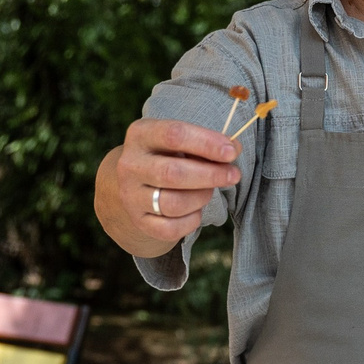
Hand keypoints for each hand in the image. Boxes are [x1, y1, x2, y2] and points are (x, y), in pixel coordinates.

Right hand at [104, 118, 242, 253]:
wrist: (137, 185)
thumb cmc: (168, 157)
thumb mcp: (181, 142)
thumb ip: (207, 143)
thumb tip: (234, 148)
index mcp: (140, 135)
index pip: (174, 135)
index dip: (207, 143)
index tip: (231, 152)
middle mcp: (130, 165)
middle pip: (173, 173)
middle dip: (210, 175)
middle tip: (234, 175)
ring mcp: (131, 195)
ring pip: (174, 203)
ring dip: (202, 197)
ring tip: (210, 191)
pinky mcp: (139, 221)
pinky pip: (171, 228)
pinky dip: (191, 221)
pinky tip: (196, 210)